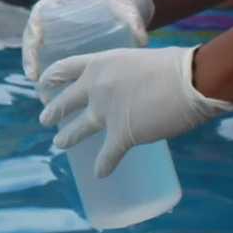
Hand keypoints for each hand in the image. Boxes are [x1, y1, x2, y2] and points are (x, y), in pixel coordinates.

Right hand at [22, 0, 153, 82]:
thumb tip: (142, 40)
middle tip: (33, 74)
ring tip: (37, 82)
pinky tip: (45, 83)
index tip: (37, 44)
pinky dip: (42, 63)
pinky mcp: (58, 33)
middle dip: (30, 52)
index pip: (41, 10)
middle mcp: (54, 5)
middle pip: (34, 28)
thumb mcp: (127, 9)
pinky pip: (44, 48)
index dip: (34, 28)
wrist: (126, 4)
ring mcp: (54, 20)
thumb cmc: (124, 3)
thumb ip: (133, 21)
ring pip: (35, 41)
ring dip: (32, 60)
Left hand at [38, 44, 232, 171]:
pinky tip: (100, 173)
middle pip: (66, 101)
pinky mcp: (122, 135)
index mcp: (101, 63)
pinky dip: (103, 166)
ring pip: (77, 129)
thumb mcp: (140, 59)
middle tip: (45, 119)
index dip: (52, 77)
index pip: (66, 68)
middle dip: (53, 112)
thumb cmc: (176, 66)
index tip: (42, 84)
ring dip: (67, 138)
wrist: (191, 81)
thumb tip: (130, 86)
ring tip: (59, 144)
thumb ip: (126, 73)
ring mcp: (106, 112)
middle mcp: (97, 87)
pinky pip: (107, 156)